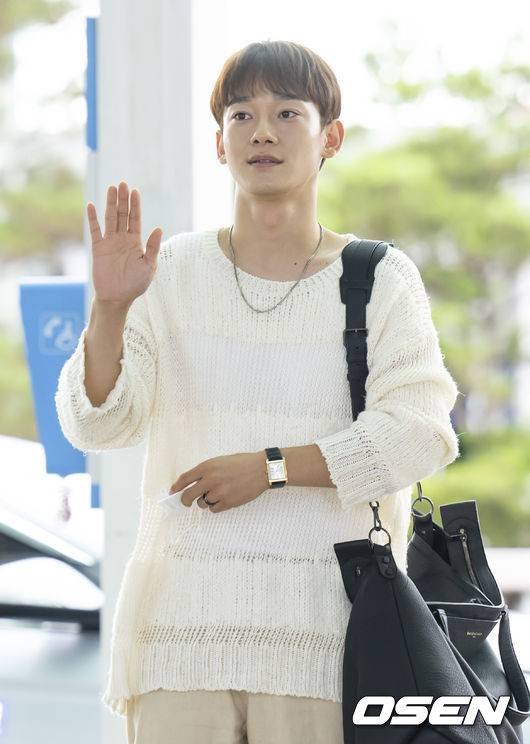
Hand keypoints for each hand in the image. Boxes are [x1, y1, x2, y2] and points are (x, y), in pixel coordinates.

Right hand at [86, 181, 162, 307]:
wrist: (117, 298)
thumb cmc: (135, 284)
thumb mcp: (149, 266)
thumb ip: (152, 247)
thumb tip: (158, 228)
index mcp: (136, 242)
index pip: (136, 219)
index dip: (135, 205)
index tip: (135, 191)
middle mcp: (123, 239)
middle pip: (123, 215)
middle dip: (123, 199)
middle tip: (123, 183)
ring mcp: (110, 242)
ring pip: (110, 218)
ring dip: (110, 203)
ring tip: (112, 188)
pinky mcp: (98, 248)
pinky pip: (94, 230)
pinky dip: (92, 218)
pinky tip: (91, 205)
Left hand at [169, 452, 269, 512]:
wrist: (261, 469)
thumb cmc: (242, 463)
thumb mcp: (220, 461)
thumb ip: (206, 471)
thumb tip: (192, 483)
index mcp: (207, 466)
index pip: (185, 479)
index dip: (176, 487)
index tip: (173, 492)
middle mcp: (210, 479)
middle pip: (188, 496)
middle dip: (185, 501)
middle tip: (186, 502)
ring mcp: (219, 492)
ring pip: (202, 504)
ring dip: (206, 501)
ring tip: (218, 493)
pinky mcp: (227, 502)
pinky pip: (214, 509)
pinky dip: (216, 506)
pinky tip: (225, 498)